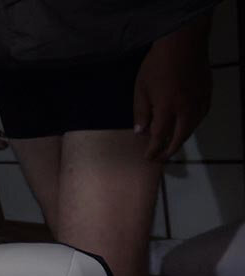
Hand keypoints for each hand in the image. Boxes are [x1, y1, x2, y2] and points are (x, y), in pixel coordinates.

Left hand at [133, 14, 211, 160]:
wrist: (183, 43)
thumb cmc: (156, 65)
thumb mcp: (141, 89)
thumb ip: (141, 112)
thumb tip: (141, 132)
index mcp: (166, 108)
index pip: (159, 137)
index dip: (153, 150)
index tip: (148, 158)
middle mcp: (185, 109)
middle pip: (179, 138)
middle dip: (169, 151)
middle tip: (160, 158)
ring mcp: (199, 102)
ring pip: (192, 129)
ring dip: (181, 139)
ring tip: (171, 145)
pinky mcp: (207, 94)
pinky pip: (200, 116)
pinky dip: (192, 126)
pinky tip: (186, 127)